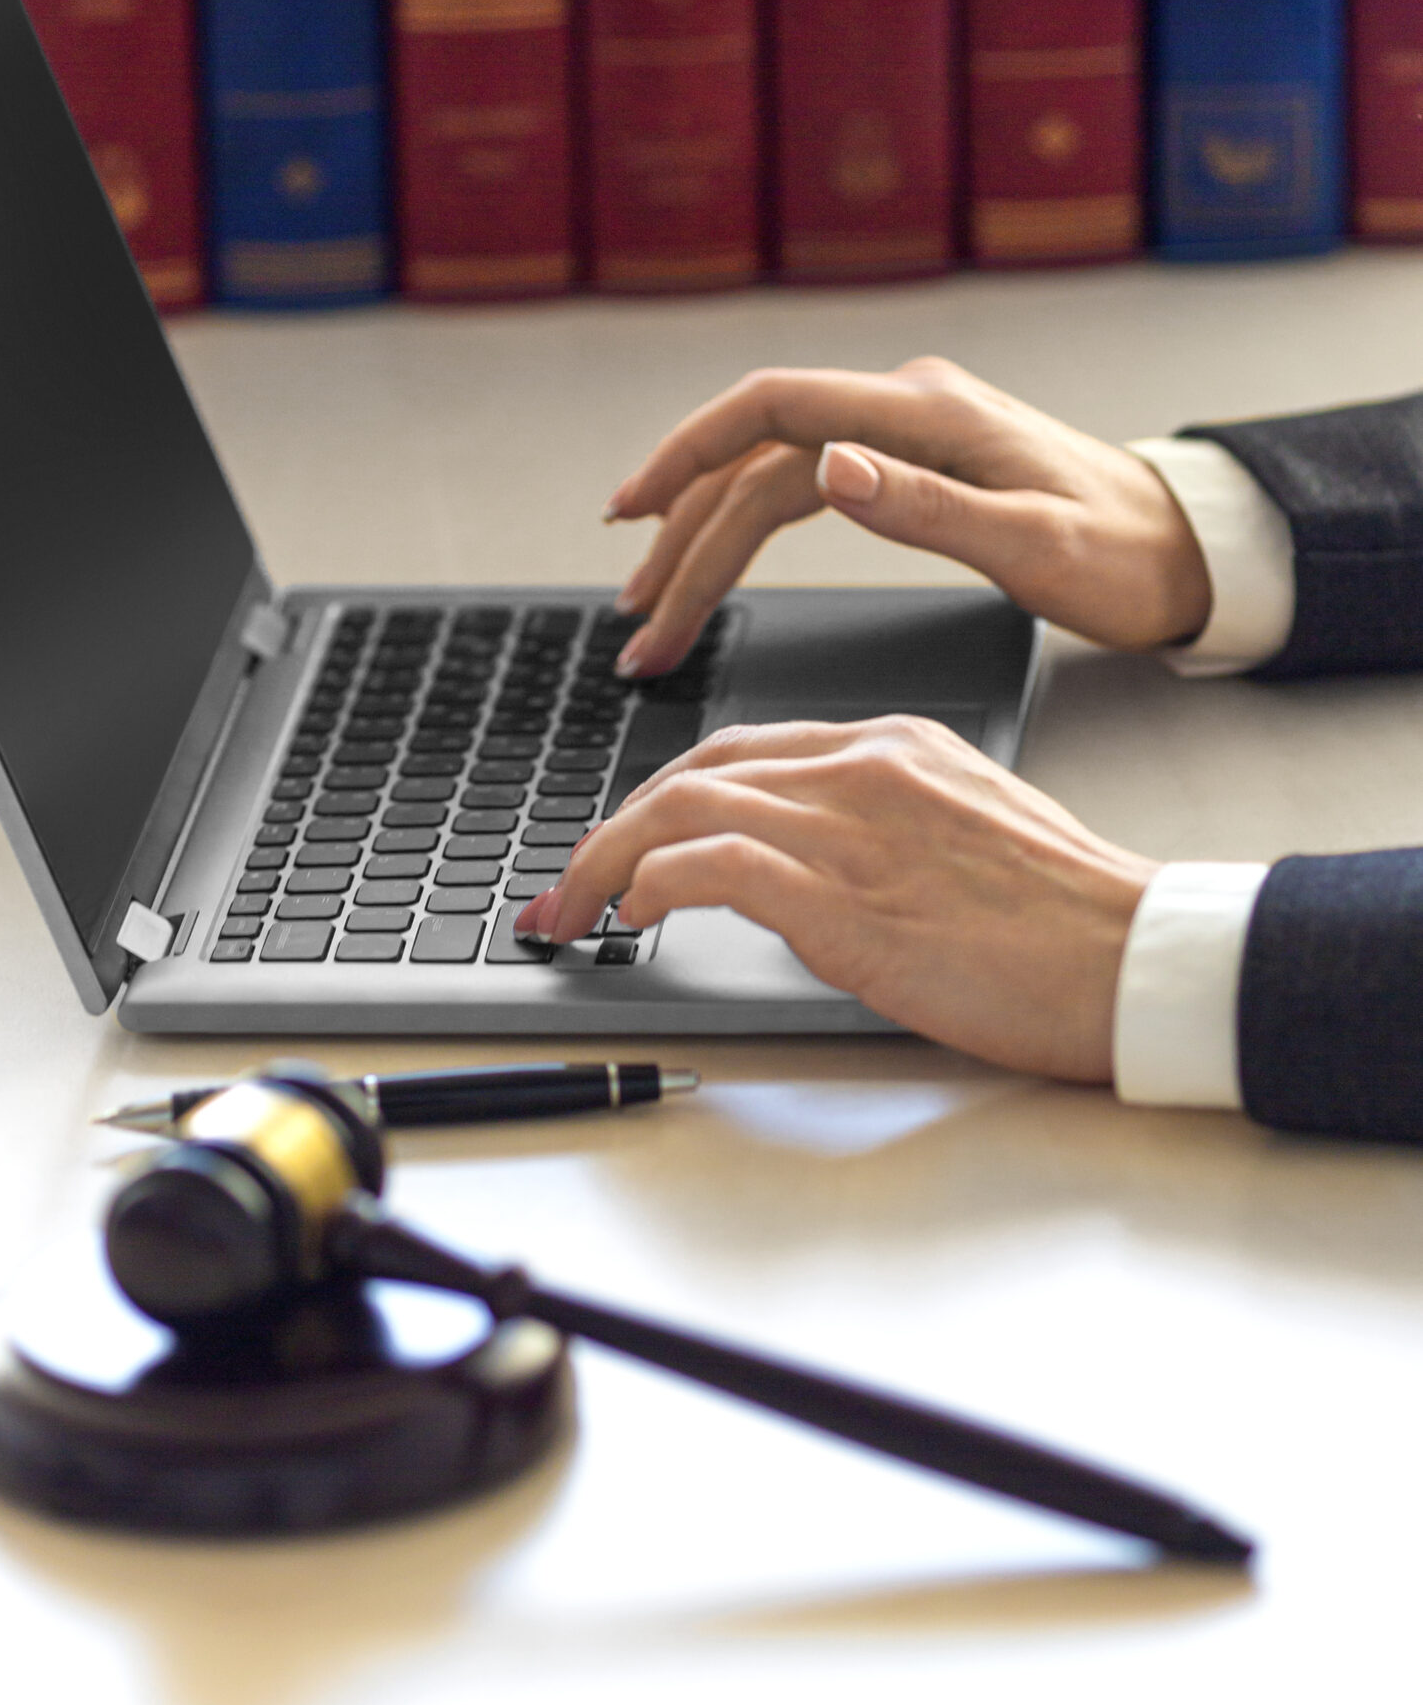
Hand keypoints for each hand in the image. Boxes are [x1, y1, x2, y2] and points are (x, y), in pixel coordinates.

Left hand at [513, 718, 1157, 1081]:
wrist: (1135, 957)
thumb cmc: (1070, 919)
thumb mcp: (971, 833)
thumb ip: (887, 828)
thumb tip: (813, 870)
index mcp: (894, 747)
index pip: (744, 750)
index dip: (664, 797)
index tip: (625, 844)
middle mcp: (862, 769)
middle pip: (695, 772)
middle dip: (612, 830)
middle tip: (568, 887)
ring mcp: (850, 826)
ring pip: (683, 809)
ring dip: (606, 863)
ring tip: (572, 912)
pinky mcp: (843, 895)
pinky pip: (711, 865)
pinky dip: (653, 885)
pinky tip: (635, 915)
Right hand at [603, 357, 1212, 674]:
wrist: (1187, 552)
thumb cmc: (1125, 555)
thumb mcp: (1035, 546)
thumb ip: (928, 508)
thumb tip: (828, 469)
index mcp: (927, 412)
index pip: (773, 408)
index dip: (688, 453)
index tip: (633, 513)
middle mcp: (905, 407)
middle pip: (755, 455)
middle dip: (685, 534)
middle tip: (639, 616)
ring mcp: (904, 432)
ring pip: (769, 478)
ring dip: (705, 543)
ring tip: (655, 610)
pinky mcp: (909, 462)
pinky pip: (799, 487)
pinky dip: (746, 530)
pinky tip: (711, 562)